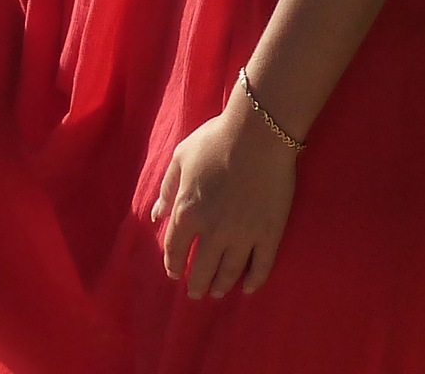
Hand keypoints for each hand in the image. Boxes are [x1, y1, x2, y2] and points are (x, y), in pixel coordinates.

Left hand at [148, 97, 296, 298]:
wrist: (259, 133)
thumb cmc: (215, 140)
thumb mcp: (181, 158)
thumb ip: (167, 188)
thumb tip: (155, 215)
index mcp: (187, 212)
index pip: (174, 249)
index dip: (173, 264)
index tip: (174, 272)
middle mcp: (213, 231)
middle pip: (201, 270)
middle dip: (196, 285)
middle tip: (195, 292)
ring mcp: (243, 235)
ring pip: (229, 273)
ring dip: (220, 286)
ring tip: (216, 292)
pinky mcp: (269, 234)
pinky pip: (261, 266)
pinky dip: (254, 281)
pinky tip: (248, 288)